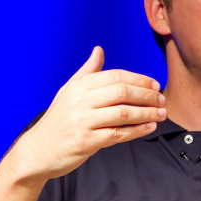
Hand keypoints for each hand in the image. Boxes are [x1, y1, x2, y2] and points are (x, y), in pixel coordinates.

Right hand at [11, 46, 166, 180]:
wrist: (38, 150)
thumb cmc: (58, 120)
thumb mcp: (69, 91)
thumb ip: (87, 71)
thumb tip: (99, 50)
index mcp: (79, 86)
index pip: (116, 76)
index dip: (140, 80)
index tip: (155, 85)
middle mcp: (80, 101)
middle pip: (122, 92)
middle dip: (147, 95)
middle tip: (162, 100)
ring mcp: (82, 121)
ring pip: (124, 114)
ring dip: (147, 113)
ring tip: (162, 113)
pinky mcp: (86, 141)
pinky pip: (119, 134)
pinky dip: (138, 130)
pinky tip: (150, 127)